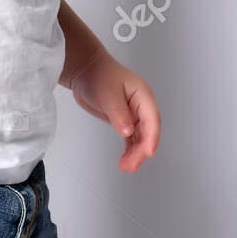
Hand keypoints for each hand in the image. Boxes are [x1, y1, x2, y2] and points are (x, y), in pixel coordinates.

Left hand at [69, 52, 160, 173]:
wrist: (84, 70)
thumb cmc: (98, 74)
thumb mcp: (108, 94)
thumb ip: (118, 113)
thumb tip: (127, 131)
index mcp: (142, 95)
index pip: (152, 119)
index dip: (152, 137)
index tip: (148, 152)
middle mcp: (140, 105)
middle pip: (147, 132)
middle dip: (141, 150)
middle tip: (132, 165)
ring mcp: (133, 113)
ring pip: (139, 137)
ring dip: (135, 153)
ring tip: (126, 167)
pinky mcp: (123, 120)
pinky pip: (131, 138)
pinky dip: (129, 150)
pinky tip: (125, 160)